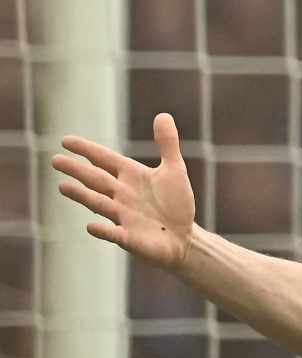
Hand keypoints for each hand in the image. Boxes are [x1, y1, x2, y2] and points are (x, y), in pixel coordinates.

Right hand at [52, 113, 196, 272]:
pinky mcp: (130, 237)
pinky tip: (91, 226)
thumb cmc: (176, 204)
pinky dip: (103, 230)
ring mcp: (123, 216)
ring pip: (99, 203)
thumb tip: (163, 115)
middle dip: (77, 170)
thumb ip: (167, 145)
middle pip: (95, 179)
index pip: (103, 159)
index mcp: (130, 175)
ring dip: (82, 195)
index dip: (87, 150)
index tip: (66, 141)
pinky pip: (113, 233)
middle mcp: (121, 194)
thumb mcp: (175, 171)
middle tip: (56, 160)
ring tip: (63, 186)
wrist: (184, 237)